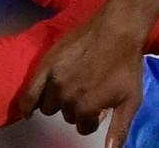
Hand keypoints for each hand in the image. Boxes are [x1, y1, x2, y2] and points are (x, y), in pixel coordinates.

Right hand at [18, 9, 145, 147]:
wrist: (118, 29)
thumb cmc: (127, 64)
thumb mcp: (130, 99)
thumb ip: (119, 129)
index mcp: (87, 108)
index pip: (83, 126)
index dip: (93, 118)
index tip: (99, 108)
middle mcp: (67, 98)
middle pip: (67, 115)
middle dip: (77, 109)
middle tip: (88, 93)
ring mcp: (54, 81)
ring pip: (49, 106)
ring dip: (59, 103)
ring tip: (72, 89)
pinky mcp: (45, 65)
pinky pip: (28, 93)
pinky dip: (27, 104)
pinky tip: (29, 111)